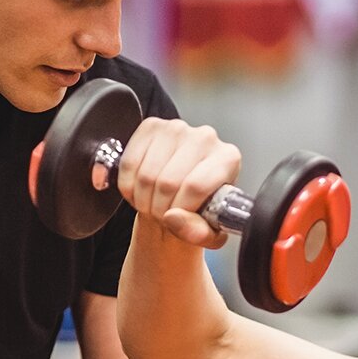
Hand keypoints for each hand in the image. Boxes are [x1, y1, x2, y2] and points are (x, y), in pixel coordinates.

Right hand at [115, 117, 239, 248]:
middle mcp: (206, 137)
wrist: (180, 198)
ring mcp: (177, 128)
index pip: (196, 186)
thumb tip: (174, 218)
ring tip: (152, 204)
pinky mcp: (151, 126)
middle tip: (162, 215)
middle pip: (169, 181)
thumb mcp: (206, 232)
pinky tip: (139, 190)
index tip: (177, 219)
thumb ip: (197, 232)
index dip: (179, 210)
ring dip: (143, 199)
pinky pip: (130, 163)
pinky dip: (129, 185)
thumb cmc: (198, 211)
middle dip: (159, 208)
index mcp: (228, 159)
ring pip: (147, 174)